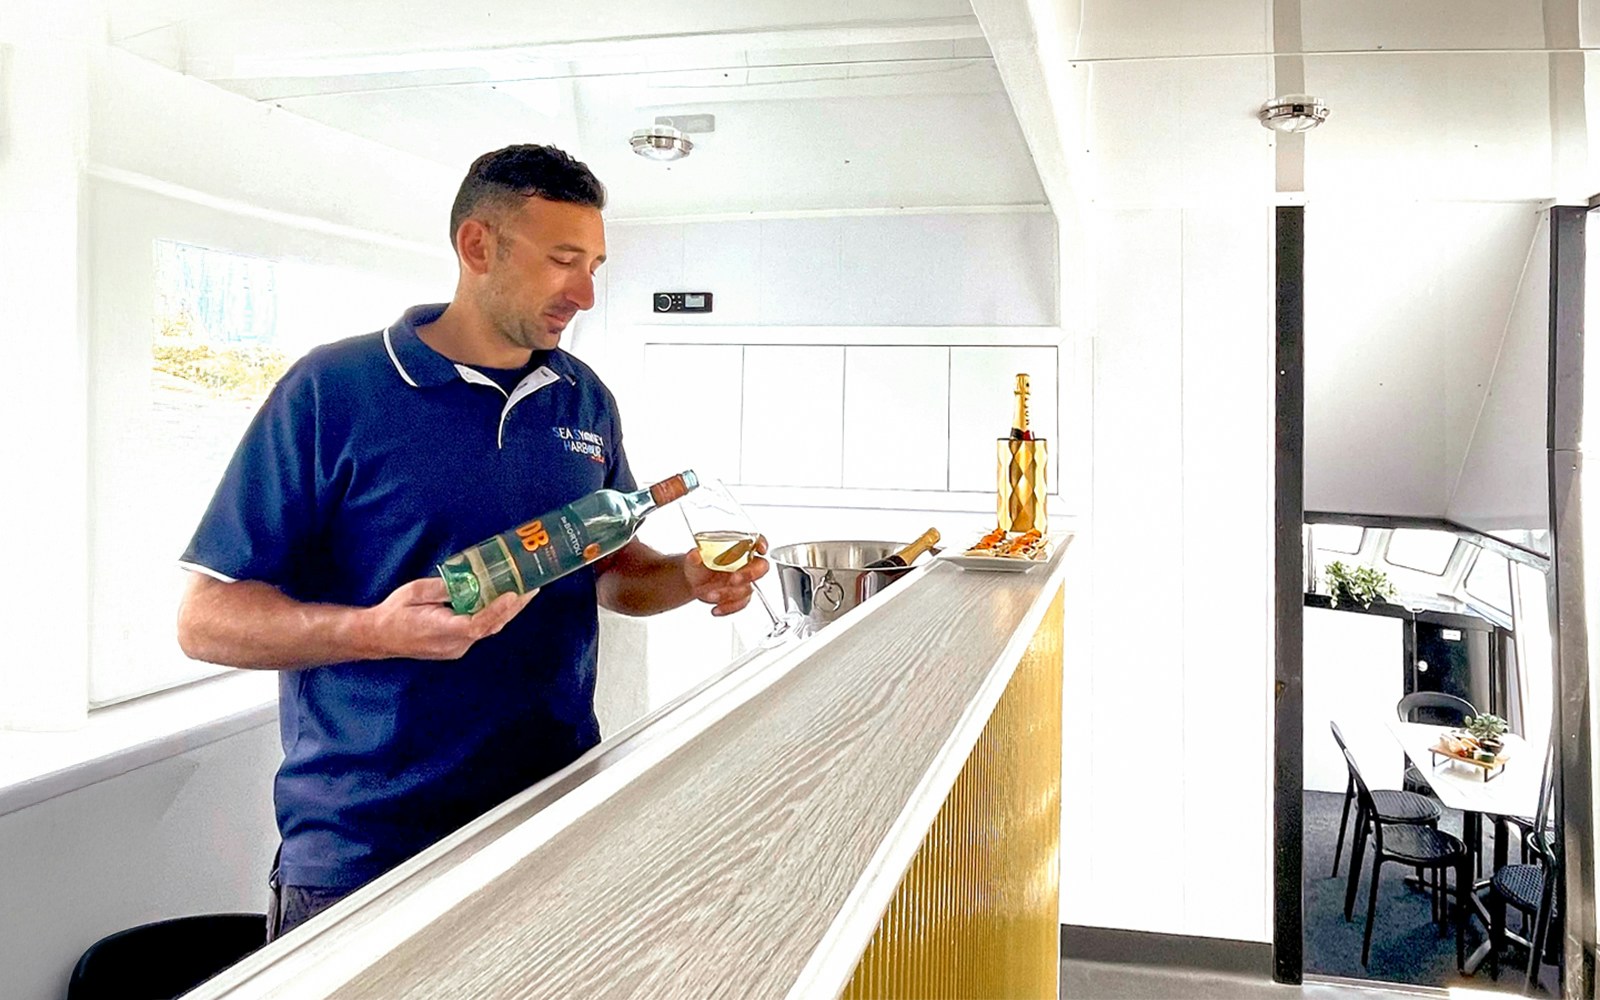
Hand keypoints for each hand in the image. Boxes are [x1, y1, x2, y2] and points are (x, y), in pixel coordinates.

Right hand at [364, 577, 537, 659]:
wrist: (379, 636)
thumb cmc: (395, 611)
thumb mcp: (416, 592)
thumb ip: (443, 588)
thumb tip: (469, 580)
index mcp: (441, 630)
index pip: (476, 624)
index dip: (497, 610)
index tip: (513, 594)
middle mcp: (453, 644)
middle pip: (490, 626)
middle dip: (512, 607)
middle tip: (531, 587)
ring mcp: (456, 648)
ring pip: (487, 629)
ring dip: (506, 612)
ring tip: (525, 592)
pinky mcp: (456, 646)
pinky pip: (480, 630)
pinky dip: (494, 615)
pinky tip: (504, 601)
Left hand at [684, 535, 770, 617]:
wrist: (692, 582)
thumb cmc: (697, 565)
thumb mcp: (692, 559)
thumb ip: (694, 556)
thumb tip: (695, 554)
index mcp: (736, 548)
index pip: (755, 541)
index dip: (761, 544)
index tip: (760, 550)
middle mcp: (743, 563)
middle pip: (760, 567)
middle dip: (748, 574)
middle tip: (733, 580)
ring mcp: (743, 580)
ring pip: (748, 588)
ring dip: (730, 594)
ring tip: (711, 594)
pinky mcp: (740, 595)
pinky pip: (742, 603)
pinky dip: (729, 607)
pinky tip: (717, 608)